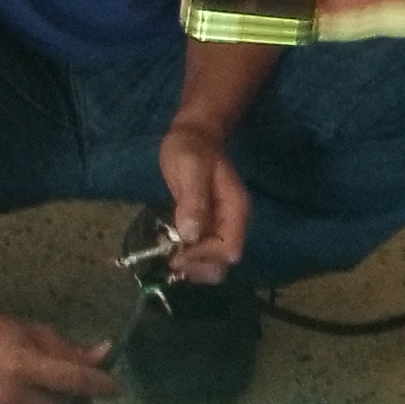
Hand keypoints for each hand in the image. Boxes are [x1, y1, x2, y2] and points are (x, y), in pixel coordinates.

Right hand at [0, 306, 117, 403]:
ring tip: (44, 396)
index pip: (73, 380)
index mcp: (24, 364)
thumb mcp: (32, 332)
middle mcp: (12, 395)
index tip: (116, 389)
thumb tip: (105, 355)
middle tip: (68, 387)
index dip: (100, 385)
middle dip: (72, 398)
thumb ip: (68, 349)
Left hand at [158, 121, 250, 281]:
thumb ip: (193, 200)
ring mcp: (221, 227)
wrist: (194, 137)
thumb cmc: (191, 149)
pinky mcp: (209, 228)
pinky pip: (204, 253)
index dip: (204, 256)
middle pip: (224, 262)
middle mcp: (233, 223)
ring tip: (169, 258)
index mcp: (235, 209)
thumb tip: (191, 235)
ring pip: (215, 263)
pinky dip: (189, 258)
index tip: (176, 254)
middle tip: (171, 261)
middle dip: (199, 267)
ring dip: (193, 267)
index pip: (229, 248)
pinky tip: (171, 250)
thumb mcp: (190, 168)